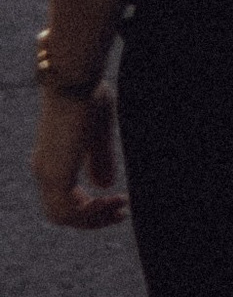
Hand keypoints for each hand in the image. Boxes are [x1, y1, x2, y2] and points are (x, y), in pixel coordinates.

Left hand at [33, 83, 125, 229]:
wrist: (72, 77)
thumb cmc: (87, 94)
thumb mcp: (98, 130)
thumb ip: (100, 158)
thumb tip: (104, 186)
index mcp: (52, 159)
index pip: (65, 199)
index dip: (92, 208)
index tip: (121, 200)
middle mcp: (44, 169)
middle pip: (62, 214)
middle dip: (95, 219)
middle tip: (123, 211)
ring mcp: (47, 173)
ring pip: (64, 217)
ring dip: (95, 219)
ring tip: (121, 208)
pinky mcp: (55, 173)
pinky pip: (67, 212)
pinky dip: (90, 215)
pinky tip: (112, 201)